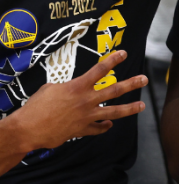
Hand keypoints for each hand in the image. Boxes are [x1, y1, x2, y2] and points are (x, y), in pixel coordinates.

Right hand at [10, 49, 146, 153]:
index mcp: (77, 87)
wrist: (28, 129)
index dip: (113, 60)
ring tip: (142, 105)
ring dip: (129, 108)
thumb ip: (67, 88)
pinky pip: (98, 128)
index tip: (124, 53)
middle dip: (131, 84)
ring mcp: (87, 116)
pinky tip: (109, 125)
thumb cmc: (35, 107)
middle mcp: (86, 100)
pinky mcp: (83, 130)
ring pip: (114, 111)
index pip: (99, 70)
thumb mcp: (50, 89)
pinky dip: (104, 127)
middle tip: (144, 79)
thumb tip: (72, 91)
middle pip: (114, 90)